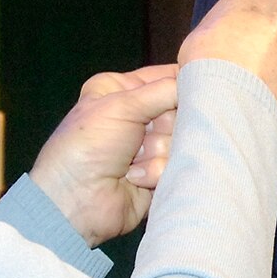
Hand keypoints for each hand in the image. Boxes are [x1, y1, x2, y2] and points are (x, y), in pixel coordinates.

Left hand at [30, 65, 181, 246]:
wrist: (76, 201)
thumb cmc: (89, 145)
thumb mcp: (122, 106)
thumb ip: (164, 90)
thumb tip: (199, 81)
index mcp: (121, 89)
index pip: (166, 76)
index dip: (184, 81)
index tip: (200, 87)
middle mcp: (136, 114)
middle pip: (181, 109)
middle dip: (165, 123)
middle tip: (144, 132)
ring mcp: (147, 145)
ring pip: (181, 139)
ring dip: (157, 150)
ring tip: (132, 160)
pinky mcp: (157, 173)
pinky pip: (175, 164)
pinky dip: (155, 171)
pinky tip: (134, 178)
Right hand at [178, 0, 276, 115]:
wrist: (230, 98)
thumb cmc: (207, 58)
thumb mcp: (203, 28)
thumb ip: (226, 22)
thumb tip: (231, 34)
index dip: (248, 6)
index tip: (239, 23)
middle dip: (275, 25)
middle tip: (254, 49)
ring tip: (266, 75)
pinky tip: (276, 92)